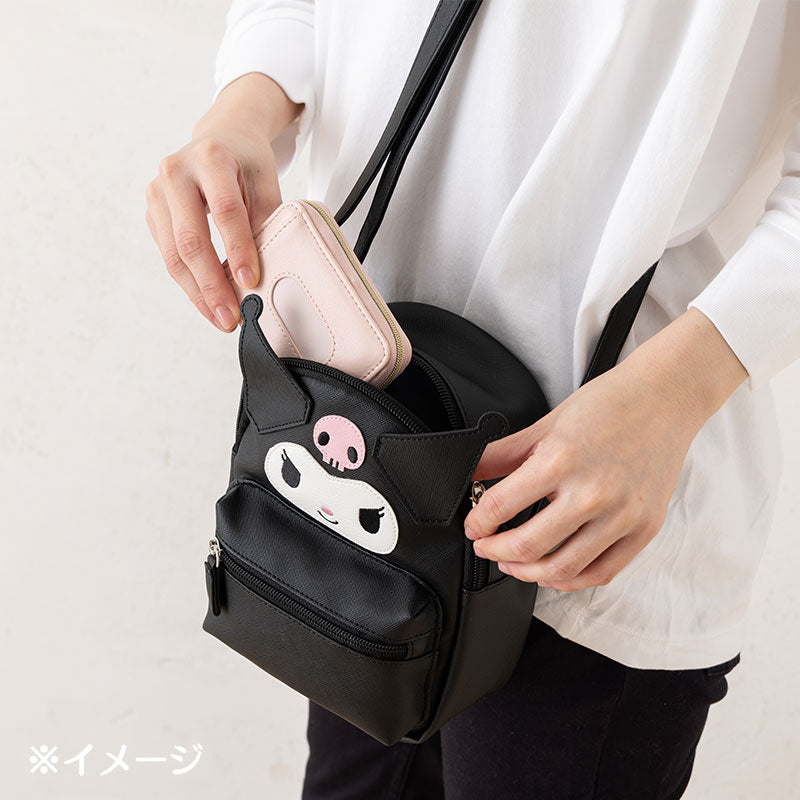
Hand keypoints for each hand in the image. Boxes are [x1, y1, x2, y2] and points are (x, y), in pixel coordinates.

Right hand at [145, 73, 301, 331]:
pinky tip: (208, 302)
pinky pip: (169, 256)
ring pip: (174, 255)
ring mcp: (157, 192)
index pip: (225, 211)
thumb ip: (268, 217)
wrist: (219, 138)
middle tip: (232, 317)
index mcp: (210, 157)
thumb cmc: (246, 162)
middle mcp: (175, 172)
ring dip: (198, 293)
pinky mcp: (152, 212)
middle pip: (191, 239)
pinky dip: (190, 284)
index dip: (239, 249)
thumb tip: (268, 269)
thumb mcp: (265, 179)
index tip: (252, 282)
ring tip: (221, 319)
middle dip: (212, 284)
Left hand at [462, 307, 748, 591]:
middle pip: (528, 545)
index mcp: (562, 460)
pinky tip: (552, 572)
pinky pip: (601, 573)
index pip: (501, 506)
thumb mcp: (547, 423)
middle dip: (495, 551)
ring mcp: (622, 515)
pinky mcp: (644, 529)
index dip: (477, 522)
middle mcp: (592, 492)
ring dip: (527, 573)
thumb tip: (470, 473)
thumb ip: (504, 453)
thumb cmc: (609, 404)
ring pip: (563, 569)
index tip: (473, 526)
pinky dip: (570, 581)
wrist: (666, 397)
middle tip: (485, 546)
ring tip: (512, 563)